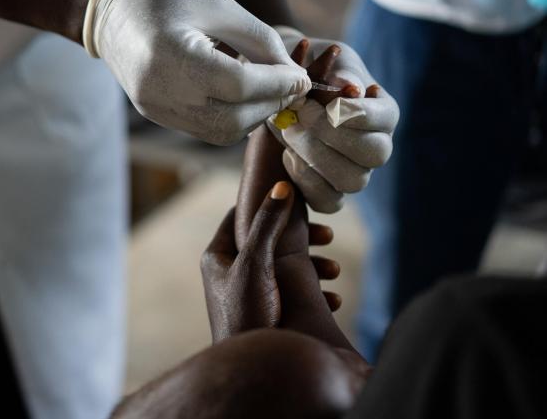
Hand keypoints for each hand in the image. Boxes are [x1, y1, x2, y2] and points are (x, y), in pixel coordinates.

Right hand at [84, 0, 310, 144]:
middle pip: (234, 118)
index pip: (240, 85)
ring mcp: (155, 108)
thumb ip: (259, 40)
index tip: (303, 77)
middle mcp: (160, 90)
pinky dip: (232, 117)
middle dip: (272, 104)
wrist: (110, 8)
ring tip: (269, 90)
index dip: (279, 84)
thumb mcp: (218, 5)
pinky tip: (242, 94)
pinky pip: (205, 129)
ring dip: (255, 116)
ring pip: (222, 132)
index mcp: (171, 54)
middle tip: (292, 86)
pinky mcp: (156, 114)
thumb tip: (294, 75)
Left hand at [201, 181, 339, 342]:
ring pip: (283, 268)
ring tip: (335, 273)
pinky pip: (290, 295)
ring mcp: (247, 294)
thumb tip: (281, 186)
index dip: (267, 205)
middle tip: (328, 238)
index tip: (297, 201)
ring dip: (311, 267)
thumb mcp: (256, 263)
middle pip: (268, 241)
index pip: (240, 217)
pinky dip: (313, 293)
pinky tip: (333, 300)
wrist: (251, 366)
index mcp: (217, 256)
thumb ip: (267, 225)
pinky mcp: (264, 314)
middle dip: (301, 240)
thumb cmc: (246, 314)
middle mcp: (229, 273)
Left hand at [274, 27, 398, 211]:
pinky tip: (288, 155)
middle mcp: (375, 145)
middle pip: (376, 154)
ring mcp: (355, 171)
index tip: (329, 103)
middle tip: (301, 113)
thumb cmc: (308, 74)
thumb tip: (351, 90)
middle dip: (334, 134)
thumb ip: (338, 75)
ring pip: (353, 181)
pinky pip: (328, 201)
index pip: (386, 118)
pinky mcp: (330, 191)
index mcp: (381, 112)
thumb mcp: (324, 64)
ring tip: (290, 132)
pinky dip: (305, 181)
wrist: (283, 95)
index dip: (359, 113)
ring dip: (316, 156)